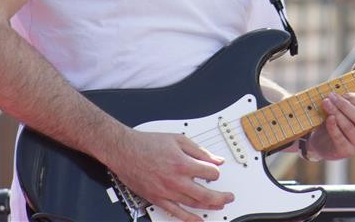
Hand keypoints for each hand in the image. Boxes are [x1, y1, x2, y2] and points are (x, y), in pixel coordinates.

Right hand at [107, 130, 233, 221]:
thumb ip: (200, 151)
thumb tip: (216, 159)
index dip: (216, 172)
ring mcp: (167, 192)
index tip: (215, 171)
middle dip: (221, 197)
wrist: (125, 151)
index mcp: (183, 163)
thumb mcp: (178, 140)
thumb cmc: (148, 144)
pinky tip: (198, 220)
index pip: (210, 173)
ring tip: (219, 205)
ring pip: (194, 204)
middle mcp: (176, 180)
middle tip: (229, 197)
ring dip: (209, 206)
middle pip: (206, 194)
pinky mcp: (158, 199)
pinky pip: (176, 213)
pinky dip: (189, 218)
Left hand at [304, 51, 354, 160]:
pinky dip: (335, 128)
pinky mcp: (346, 151)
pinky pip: (342, 140)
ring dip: (337, 114)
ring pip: (351, 128)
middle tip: (330, 97)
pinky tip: (328, 119)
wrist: (317, 130)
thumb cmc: (336, 108)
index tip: (343, 92)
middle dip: (344, 106)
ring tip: (325, 104)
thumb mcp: (345, 89)